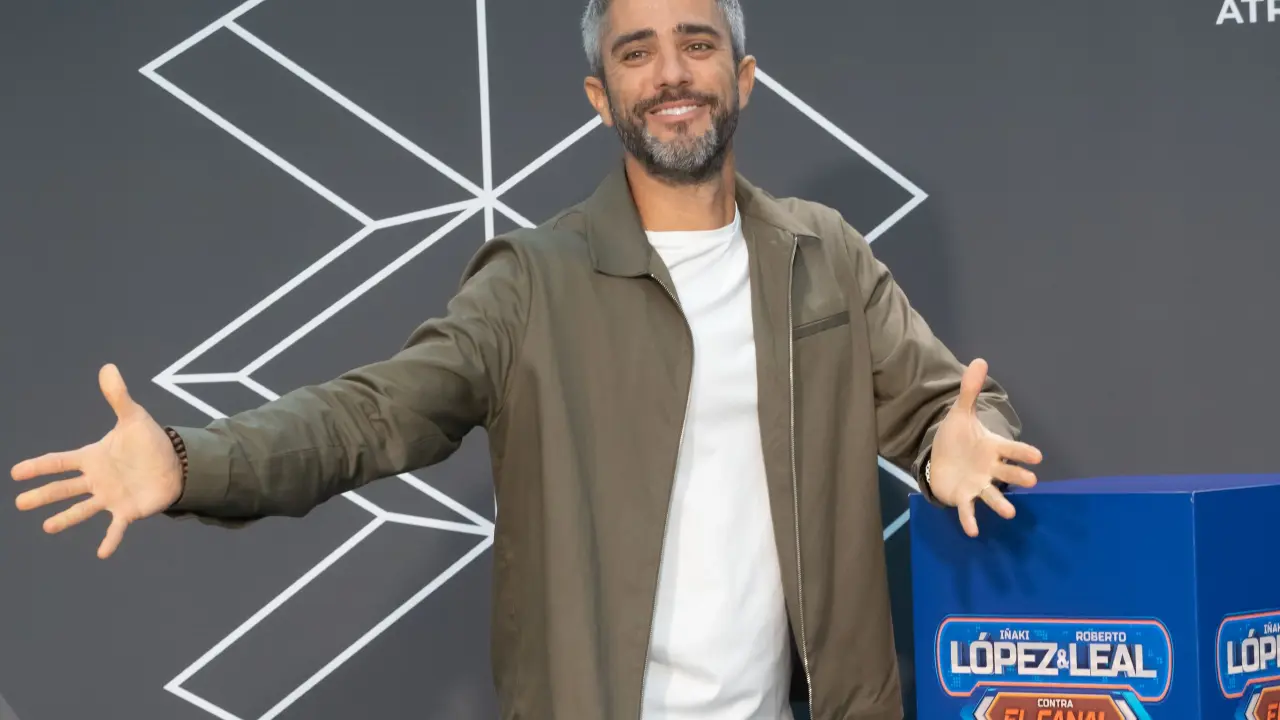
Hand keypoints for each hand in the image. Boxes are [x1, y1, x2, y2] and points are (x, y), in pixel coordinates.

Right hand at [11, 364, 183, 558]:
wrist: (175, 463)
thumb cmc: (150, 441)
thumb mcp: (134, 418)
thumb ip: (118, 396)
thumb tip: (108, 367)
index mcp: (93, 458)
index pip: (60, 462)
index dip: (39, 466)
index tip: (16, 471)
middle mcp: (97, 480)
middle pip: (64, 488)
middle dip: (42, 496)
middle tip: (19, 504)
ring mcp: (110, 497)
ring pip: (82, 509)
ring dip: (66, 519)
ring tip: (48, 528)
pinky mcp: (127, 511)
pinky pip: (115, 529)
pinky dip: (109, 540)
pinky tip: (102, 553)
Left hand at [926, 358, 1042, 536]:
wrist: (941, 457)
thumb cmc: (957, 437)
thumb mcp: (960, 413)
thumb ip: (970, 391)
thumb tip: (978, 360)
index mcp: (992, 448)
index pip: (1011, 449)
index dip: (1023, 452)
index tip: (1038, 456)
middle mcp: (989, 468)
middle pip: (1007, 473)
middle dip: (1018, 475)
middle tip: (1031, 480)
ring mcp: (978, 484)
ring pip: (992, 494)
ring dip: (1000, 503)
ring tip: (1009, 513)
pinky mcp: (963, 497)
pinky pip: (968, 510)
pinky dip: (970, 520)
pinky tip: (972, 532)